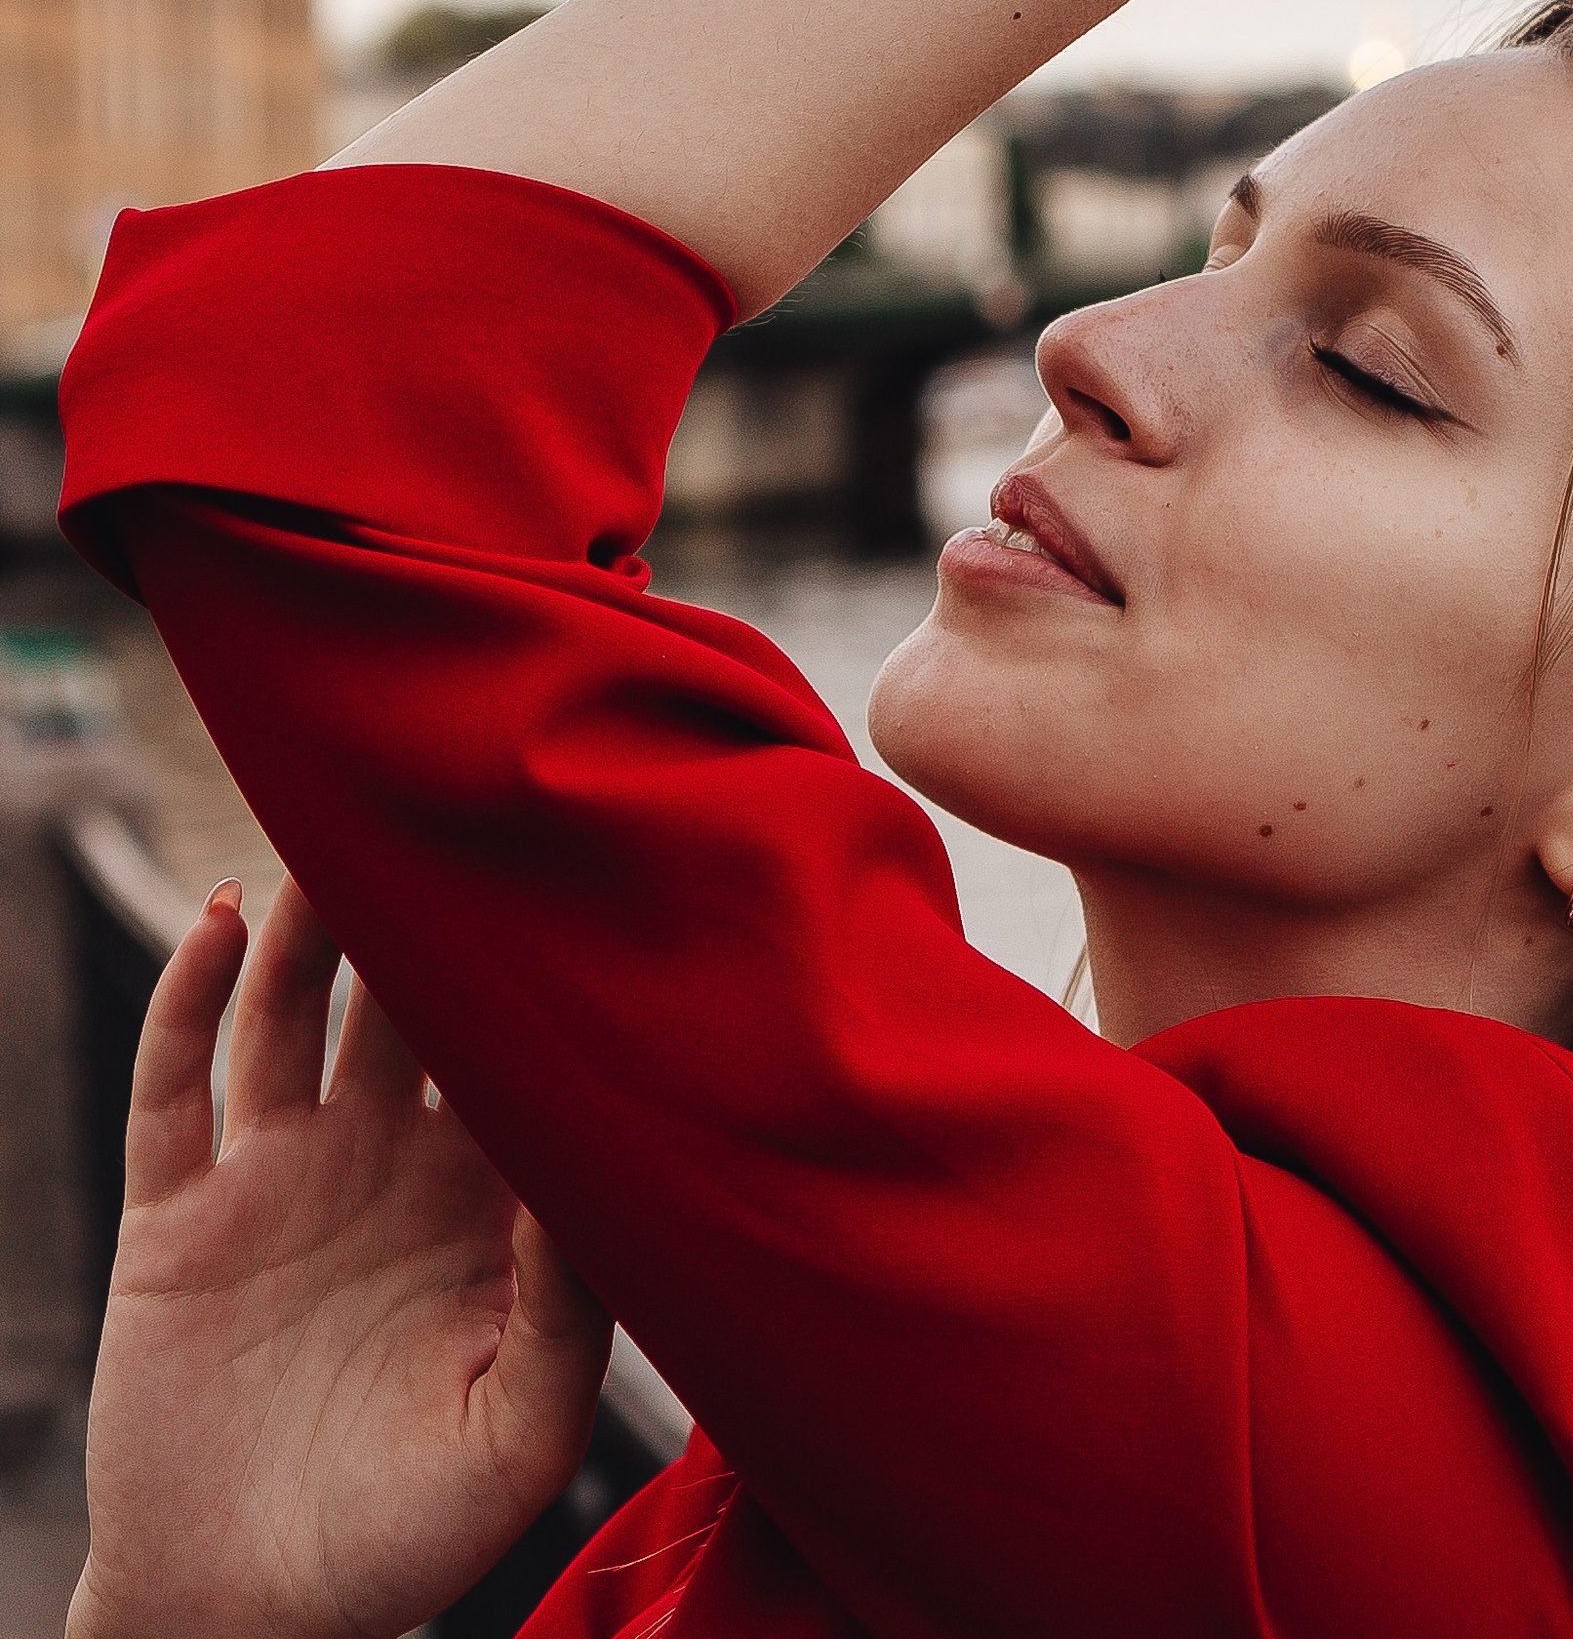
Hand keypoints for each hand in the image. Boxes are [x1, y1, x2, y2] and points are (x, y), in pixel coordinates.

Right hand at [73, 879, 612, 1638]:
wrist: (247, 1615)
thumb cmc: (407, 1534)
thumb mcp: (521, 1430)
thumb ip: (570, 1306)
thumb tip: (601, 1166)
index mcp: (478, 1199)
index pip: (516, 1050)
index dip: (539, 971)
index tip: (580, 874)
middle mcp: (382, 1161)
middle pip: (405, 999)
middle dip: (428, 912)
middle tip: (459, 808)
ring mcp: (275, 1176)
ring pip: (292, 1009)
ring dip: (311, 924)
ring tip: (338, 837)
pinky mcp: (178, 1211)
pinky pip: (177, 1081)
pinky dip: (190, 993)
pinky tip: (225, 918)